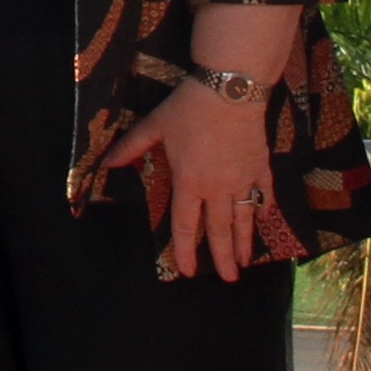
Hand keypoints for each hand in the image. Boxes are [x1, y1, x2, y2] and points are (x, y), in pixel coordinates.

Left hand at [109, 77, 272, 280]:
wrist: (230, 89)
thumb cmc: (189, 107)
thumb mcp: (155, 125)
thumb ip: (131, 147)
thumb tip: (106, 163)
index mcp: (189, 182)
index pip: (185, 225)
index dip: (185, 250)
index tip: (188, 272)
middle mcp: (217, 188)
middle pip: (219, 230)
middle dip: (222, 257)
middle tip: (229, 280)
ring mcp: (242, 179)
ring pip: (244, 218)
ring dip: (244, 242)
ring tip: (245, 262)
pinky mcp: (260, 166)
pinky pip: (263, 193)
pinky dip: (263, 208)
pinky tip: (264, 220)